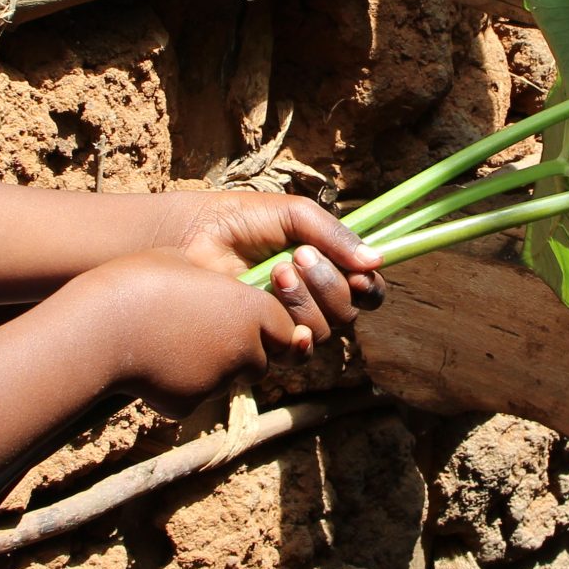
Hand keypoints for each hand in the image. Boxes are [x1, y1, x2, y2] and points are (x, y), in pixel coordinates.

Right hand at [55, 249, 311, 416]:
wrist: (100, 325)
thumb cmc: (141, 281)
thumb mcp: (186, 265)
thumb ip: (220, 284)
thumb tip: (226, 286)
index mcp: (253, 310)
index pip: (285, 326)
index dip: (268, 321)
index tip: (244, 312)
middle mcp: (246, 349)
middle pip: (264, 358)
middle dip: (247, 348)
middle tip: (210, 328)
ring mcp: (220, 381)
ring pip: (232, 379)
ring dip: (217, 365)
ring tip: (176, 339)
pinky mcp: (192, 403)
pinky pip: (197, 394)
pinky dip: (184, 383)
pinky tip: (154, 361)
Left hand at [164, 191, 385, 340]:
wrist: (190, 236)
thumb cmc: (240, 220)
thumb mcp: (293, 215)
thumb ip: (334, 235)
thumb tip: (377, 260)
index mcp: (326, 270)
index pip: (366, 290)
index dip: (369, 286)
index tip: (360, 273)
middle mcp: (313, 301)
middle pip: (349, 312)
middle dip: (329, 284)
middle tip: (299, 256)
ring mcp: (289, 323)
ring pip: (324, 331)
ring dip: (305, 300)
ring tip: (276, 271)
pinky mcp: (264, 343)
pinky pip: (296, 354)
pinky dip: (296, 335)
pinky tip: (275, 306)